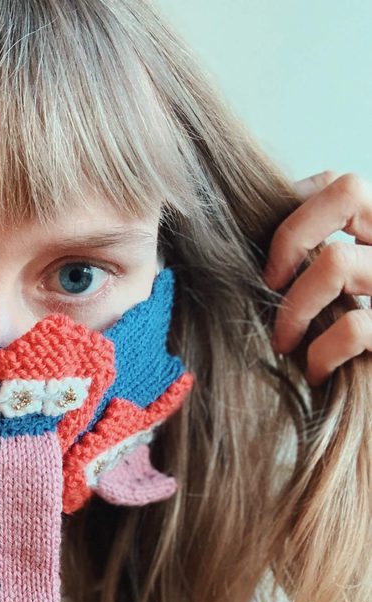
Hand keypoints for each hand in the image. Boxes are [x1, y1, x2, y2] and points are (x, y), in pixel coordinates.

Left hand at [263, 171, 371, 385]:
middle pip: (348, 191)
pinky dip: (321, 353)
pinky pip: (353, 326)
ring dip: (293, 309)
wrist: (370, 402)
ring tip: (284, 344)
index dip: (296, 209)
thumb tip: (256, 233)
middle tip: (269, 285)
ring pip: (336, 261)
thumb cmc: (358, 347)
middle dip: (290, 238)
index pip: (343, 183)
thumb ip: (317, 260)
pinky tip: (315, 373)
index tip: (272, 257)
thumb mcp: (343, 293)